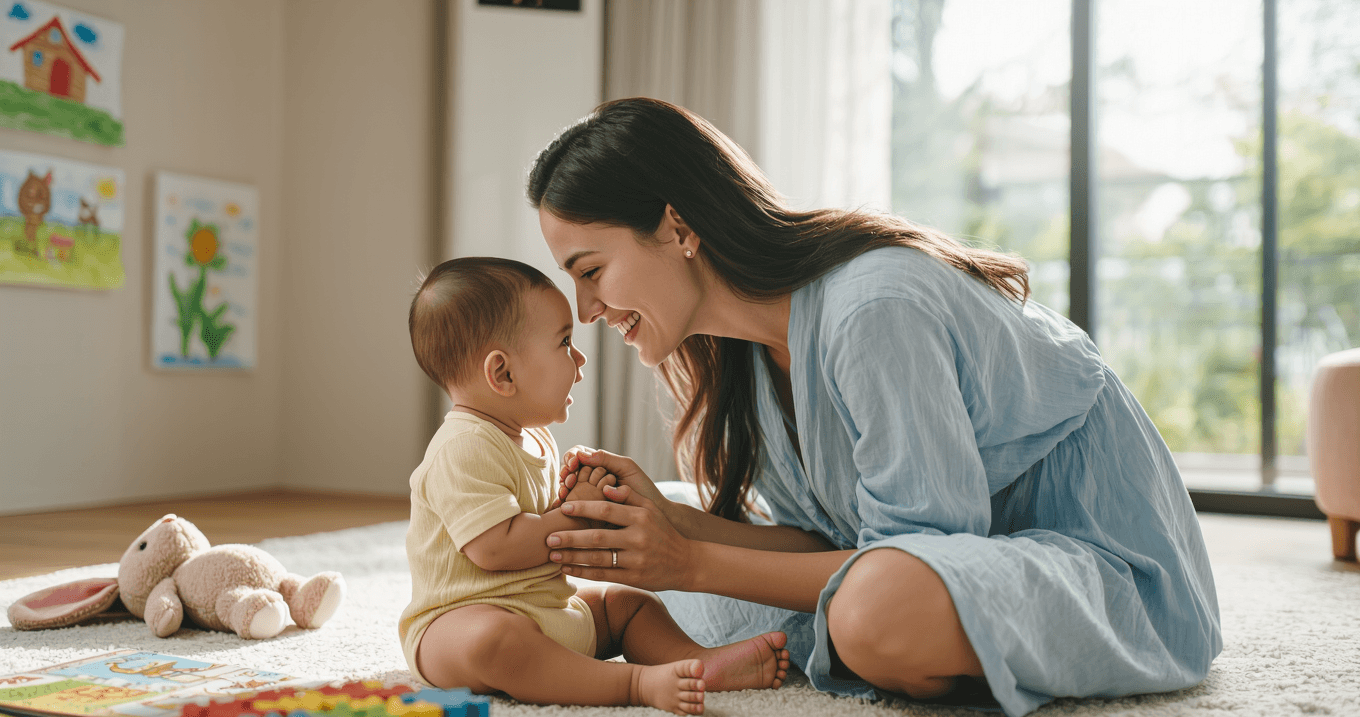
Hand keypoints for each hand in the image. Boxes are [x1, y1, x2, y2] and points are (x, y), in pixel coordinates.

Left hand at [547, 484, 693, 591]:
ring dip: (573, 557)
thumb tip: (604, 486)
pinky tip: (568, 569)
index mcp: (641, 517)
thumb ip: (628, 496)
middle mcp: (639, 538)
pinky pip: (604, 575)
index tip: (563, 507)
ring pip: (598, 559)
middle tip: (549, 536)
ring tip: (552, 554)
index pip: (606, 511)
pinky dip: (583, 572)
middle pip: (598, 537)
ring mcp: (636, 560)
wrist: (686, 562)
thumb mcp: (651, 509)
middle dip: (571, 537)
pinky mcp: (634, 577)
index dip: (583, 509)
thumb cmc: (663, 532)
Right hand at [555, 447, 670, 517]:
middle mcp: (592, 479)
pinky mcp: (589, 512)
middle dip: (566, 472)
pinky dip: (564, 502)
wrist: (654, 515)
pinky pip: (572, 504)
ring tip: (566, 491)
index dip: (572, 457)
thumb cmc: (643, 489)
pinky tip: (562, 504)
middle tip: (568, 479)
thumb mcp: (627, 468)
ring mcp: (589, 495)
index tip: (573, 463)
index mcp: (601, 465)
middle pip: (570, 470)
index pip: (579, 455)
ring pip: (568, 487)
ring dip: (564, 487)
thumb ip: (606, 459)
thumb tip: (581, 454)